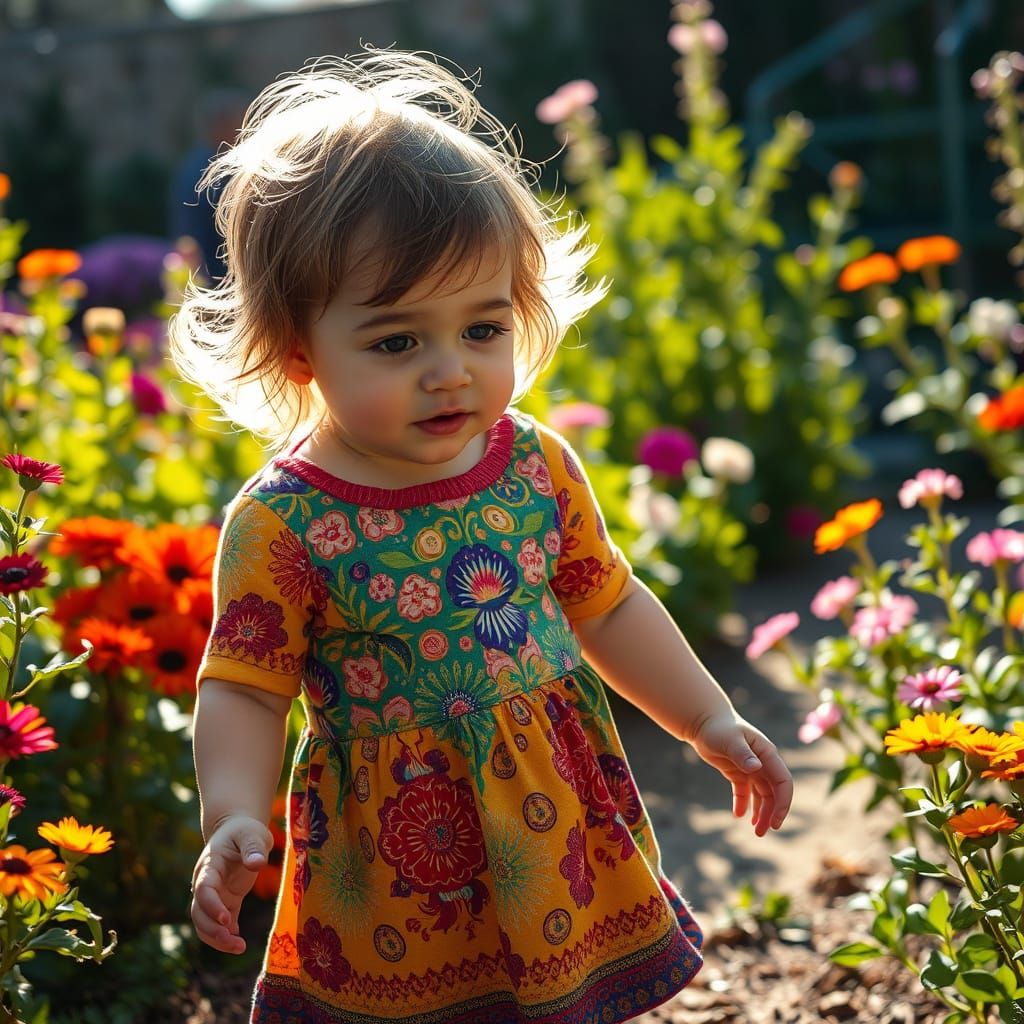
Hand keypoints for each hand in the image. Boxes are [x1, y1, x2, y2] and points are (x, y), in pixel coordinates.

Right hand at [190, 814, 272, 953]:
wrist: (238, 830)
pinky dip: (227, 934)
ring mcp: (214, 894)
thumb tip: (256, 864)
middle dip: (213, 930)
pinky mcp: (226, 901)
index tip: (226, 918)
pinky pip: (221, 923)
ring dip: (217, 938)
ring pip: (205, 923)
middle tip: (235, 942)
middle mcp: (206, 883)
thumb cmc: (244, 830)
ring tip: (240, 947)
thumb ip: (253, 848)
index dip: (212, 905)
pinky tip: (239, 942)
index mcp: (209, 866)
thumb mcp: (251, 833)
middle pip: (199, 913)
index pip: (203, 889)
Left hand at [687, 712, 792, 836]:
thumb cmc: (718, 728)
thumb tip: (756, 768)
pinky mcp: (738, 772)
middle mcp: (763, 762)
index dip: (783, 803)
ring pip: (761, 795)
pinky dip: (743, 804)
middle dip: (771, 813)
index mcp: (767, 754)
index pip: (783, 782)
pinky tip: (738, 815)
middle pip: (774, 793)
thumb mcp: (729, 740)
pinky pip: (744, 792)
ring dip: (760, 812)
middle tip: (762, 832)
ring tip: (755, 831)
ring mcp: (751, 768)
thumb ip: (742, 754)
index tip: (776, 822)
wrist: (703, 722)